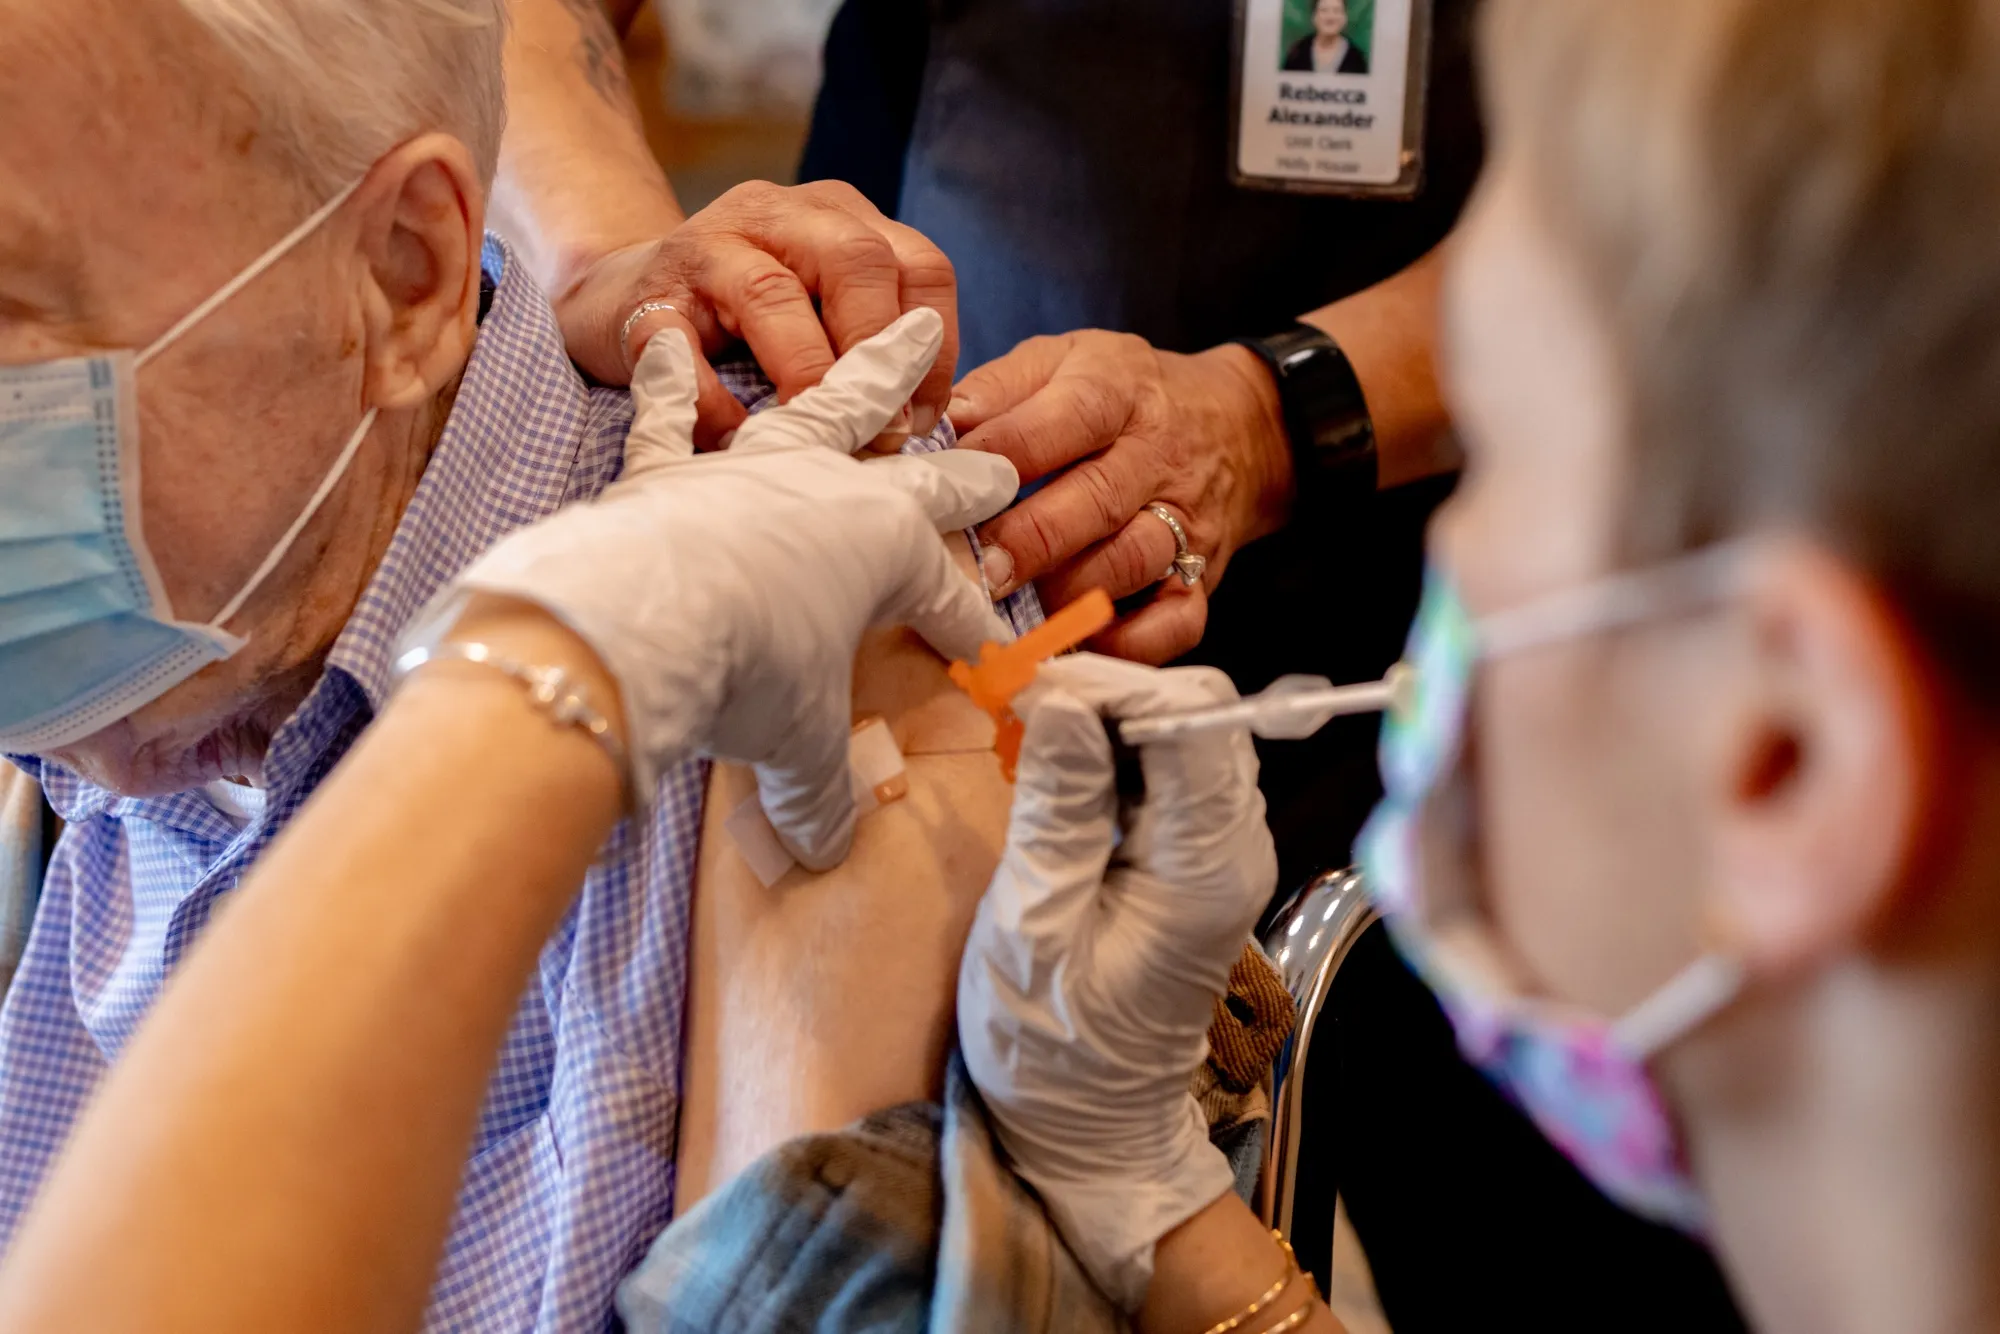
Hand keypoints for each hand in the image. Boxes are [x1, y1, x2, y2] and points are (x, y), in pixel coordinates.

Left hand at [415, 309, 1016, 867]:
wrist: (633, 618)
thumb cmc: (744, 671)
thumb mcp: (796, 746)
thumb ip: (817, 794)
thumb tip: (823, 852)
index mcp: (884, 549)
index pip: (946, 598)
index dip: (974, 631)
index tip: (995, 658)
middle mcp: (829, 492)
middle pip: (915, 476)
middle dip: (964, 474)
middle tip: (1000, 462)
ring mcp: (750, 468)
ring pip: (824, 409)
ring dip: (870, 375)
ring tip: (907, 336)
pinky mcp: (669, 469)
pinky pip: (671, 415)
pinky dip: (667, 380)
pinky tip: (664, 339)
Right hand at [553, 181, 959, 448]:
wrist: (617, 298)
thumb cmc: (740, 324)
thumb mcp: (819, 314)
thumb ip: (871, 348)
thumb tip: (921, 430)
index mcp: (839, 219)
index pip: (919, 264)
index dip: (936, 345)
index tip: (927, 415)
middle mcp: (778, 215)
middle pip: (856, 260)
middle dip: (877, 351)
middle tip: (883, 430)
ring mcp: (707, 245)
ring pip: (770, 293)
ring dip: (805, 372)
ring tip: (820, 434)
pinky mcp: (646, 294)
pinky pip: (682, 344)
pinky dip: (711, 399)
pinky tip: (734, 438)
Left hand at [950, 333, 1293, 663]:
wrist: (1238, 425)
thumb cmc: (1126, 395)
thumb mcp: (1067, 360)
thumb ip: (1001, 388)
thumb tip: (937, 427)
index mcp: (1118, 393)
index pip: (1064, 420)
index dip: (1001, 455)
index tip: (949, 487)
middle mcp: (1158, 457)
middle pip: (1098, 500)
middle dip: (1031, 539)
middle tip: (979, 569)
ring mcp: (1186, 521)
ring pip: (1134, 562)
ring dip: (1069, 593)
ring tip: (1013, 610)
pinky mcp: (1203, 577)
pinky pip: (1176, 621)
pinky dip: (1128, 644)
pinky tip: (1078, 643)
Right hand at [957, 653, 1278, 1309]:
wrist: (1092, 1129)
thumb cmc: (1053, 1047)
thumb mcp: (1032, 926)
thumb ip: (1056, 808)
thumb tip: (1063, 702)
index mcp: (1208, 865)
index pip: (1192, 719)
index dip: (1111, 687)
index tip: (1031, 692)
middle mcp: (1235, 847)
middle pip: (1198, 715)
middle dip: (1110, 695)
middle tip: (1022, 708)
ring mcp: (1222, 852)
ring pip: (1183, 735)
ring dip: (1107, 721)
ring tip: (1031, 736)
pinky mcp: (1195, 860)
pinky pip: (1167, 774)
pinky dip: (1112, 755)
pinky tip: (1057, 770)